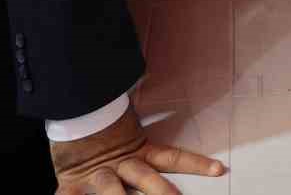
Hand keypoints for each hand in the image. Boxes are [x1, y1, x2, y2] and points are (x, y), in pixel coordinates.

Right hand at [52, 101, 225, 194]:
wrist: (71, 112)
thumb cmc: (102, 120)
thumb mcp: (131, 129)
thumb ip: (150, 132)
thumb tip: (173, 106)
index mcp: (139, 151)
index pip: (174, 158)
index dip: (196, 164)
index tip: (218, 170)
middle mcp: (122, 165)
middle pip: (146, 178)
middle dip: (161, 192)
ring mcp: (99, 176)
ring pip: (112, 190)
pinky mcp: (74, 183)